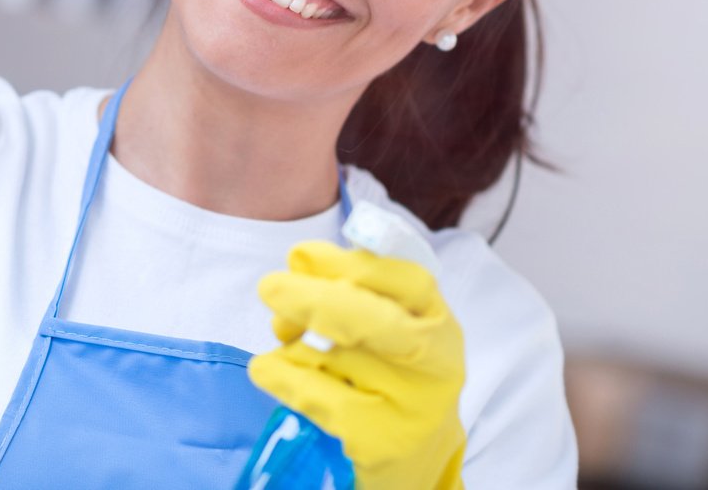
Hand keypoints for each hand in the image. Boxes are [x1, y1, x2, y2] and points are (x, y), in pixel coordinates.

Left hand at [247, 241, 466, 489]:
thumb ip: (353, 286)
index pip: (408, 282)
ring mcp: (410, 408)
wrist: (416, 452)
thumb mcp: (388, 323)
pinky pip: (313, 394)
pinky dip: (279, 374)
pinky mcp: (379, 441)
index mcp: (440, 323)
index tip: (302, 255)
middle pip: (370, 321)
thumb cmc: (390, 371)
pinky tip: (266, 369)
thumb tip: (302, 260)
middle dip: (312, 299)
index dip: (350, 264)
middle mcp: (435, 366)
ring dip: (291, 344)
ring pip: (327, 355)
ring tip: (290, 346)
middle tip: (269, 287)